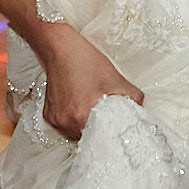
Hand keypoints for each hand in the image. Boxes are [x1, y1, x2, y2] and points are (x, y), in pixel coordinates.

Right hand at [32, 23, 142, 141]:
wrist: (60, 49)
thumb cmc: (84, 61)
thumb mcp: (115, 78)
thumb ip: (132, 96)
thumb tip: (139, 107)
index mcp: (82, 117)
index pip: (100, 140)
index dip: (109, 136)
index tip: (114, 132)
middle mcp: (67, 122)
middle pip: (87, 137)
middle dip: (98, 130)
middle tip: (105, 118)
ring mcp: (56, 119)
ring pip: (75, 133)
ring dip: (84, 126)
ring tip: (90, 110)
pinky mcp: (49, 115)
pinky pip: (64, 125)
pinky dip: (72, 119)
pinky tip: (78, 105)